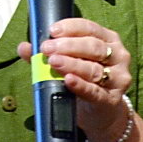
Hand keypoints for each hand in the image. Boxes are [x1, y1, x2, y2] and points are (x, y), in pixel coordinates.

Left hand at [17, 17, 132, 139]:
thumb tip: (24, 47)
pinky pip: (95, 91)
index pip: (90, 28)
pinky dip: (80, 85)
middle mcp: (118, 56)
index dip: (71, 27)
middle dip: (68, 46)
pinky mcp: (113, 99)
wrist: (100, 114)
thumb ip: (47, 54)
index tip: (52, 30)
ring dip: (72, 64)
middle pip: (93, 46)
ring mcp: (118, 78)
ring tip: (53, 62)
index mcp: (108, 40)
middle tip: (47, 48)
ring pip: (94, 68)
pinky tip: (68, 80)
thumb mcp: (69, 63)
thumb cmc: (85, 80)